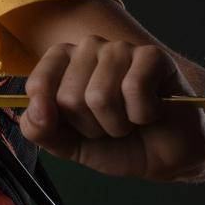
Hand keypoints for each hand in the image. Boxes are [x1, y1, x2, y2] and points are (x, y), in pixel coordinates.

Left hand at [19, 36, 204, 181]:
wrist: (167, 156)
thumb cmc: (117, 143)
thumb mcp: (67, 144)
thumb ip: (39, 129)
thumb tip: (37, 109)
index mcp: (62, 62)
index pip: (37, 85)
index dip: (55, 118)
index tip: (74, 126)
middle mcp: (88, 48)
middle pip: (69, 97)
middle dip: (91, 126)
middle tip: (110, 125)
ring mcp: (120, 49)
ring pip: (99, 96)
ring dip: (117, 124)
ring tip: (129, 120)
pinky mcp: (152, 55)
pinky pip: (133, 89)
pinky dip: (142, 114)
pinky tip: (150, 112)